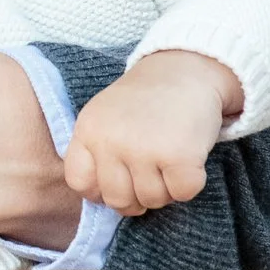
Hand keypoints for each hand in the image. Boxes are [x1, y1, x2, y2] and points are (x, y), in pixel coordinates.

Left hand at [64, 49, 241, 214]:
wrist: (187, 69)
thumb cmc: (145, 101)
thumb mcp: (105, 116)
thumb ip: (96, 151)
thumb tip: (101, 199)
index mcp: (88, 131)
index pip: (80, 183)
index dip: (100, 190)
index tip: (119, 180)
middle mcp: (111, 141)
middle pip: (117, 200)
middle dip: (137, 196)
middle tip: (150, 173)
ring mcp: (144, 149)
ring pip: (152, 200)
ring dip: (165, 188)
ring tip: (168, 159)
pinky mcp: (179, 156)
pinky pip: (182, 193)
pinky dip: (190, 183)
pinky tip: (188, 158)